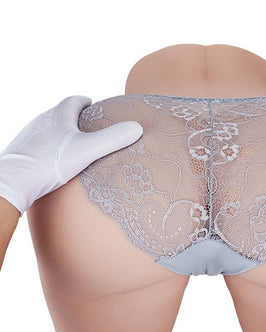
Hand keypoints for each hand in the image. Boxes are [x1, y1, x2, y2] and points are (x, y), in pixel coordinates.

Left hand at [0, 95, 142, 216]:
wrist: (13, 182)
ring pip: (49, 128)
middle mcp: (42, 121)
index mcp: (58, 116)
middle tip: (87, 125)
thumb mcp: (87, 151)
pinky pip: (40, 143)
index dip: (83, 101)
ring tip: (72, 143)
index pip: (73, 101)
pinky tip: (54, 160)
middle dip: (74, 117)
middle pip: (60, 113)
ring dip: (61, 131)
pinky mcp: (22, 151)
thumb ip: (112, 139)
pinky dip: (50, 145)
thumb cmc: (50, 164)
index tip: (91, 103)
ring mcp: (30, 136)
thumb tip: (138, 127)